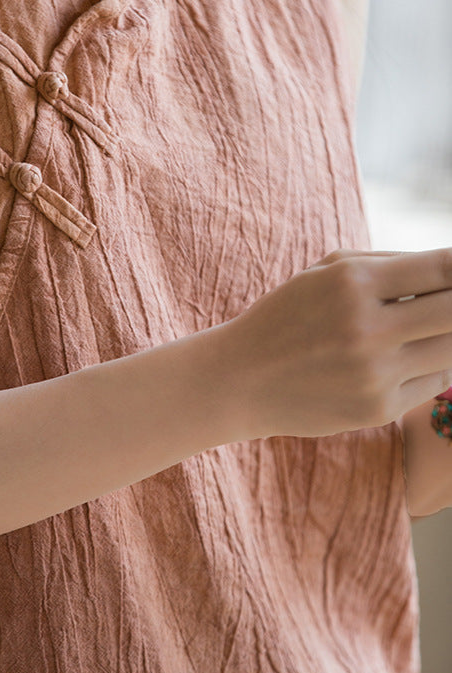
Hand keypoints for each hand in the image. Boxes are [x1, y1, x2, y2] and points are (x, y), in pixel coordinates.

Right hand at [220, 247, 451, 438]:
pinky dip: (430, 366)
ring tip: (418, 330)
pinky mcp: (378, 409)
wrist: (242, 378)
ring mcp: (375, 373)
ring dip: (446, 336)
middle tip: (448, 305)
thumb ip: (393, 263)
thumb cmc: (291, 314)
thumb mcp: (328, 270)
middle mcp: (367, 328)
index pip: (443, 266)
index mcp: (353, 282)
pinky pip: (434, 382)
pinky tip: (401, 360)